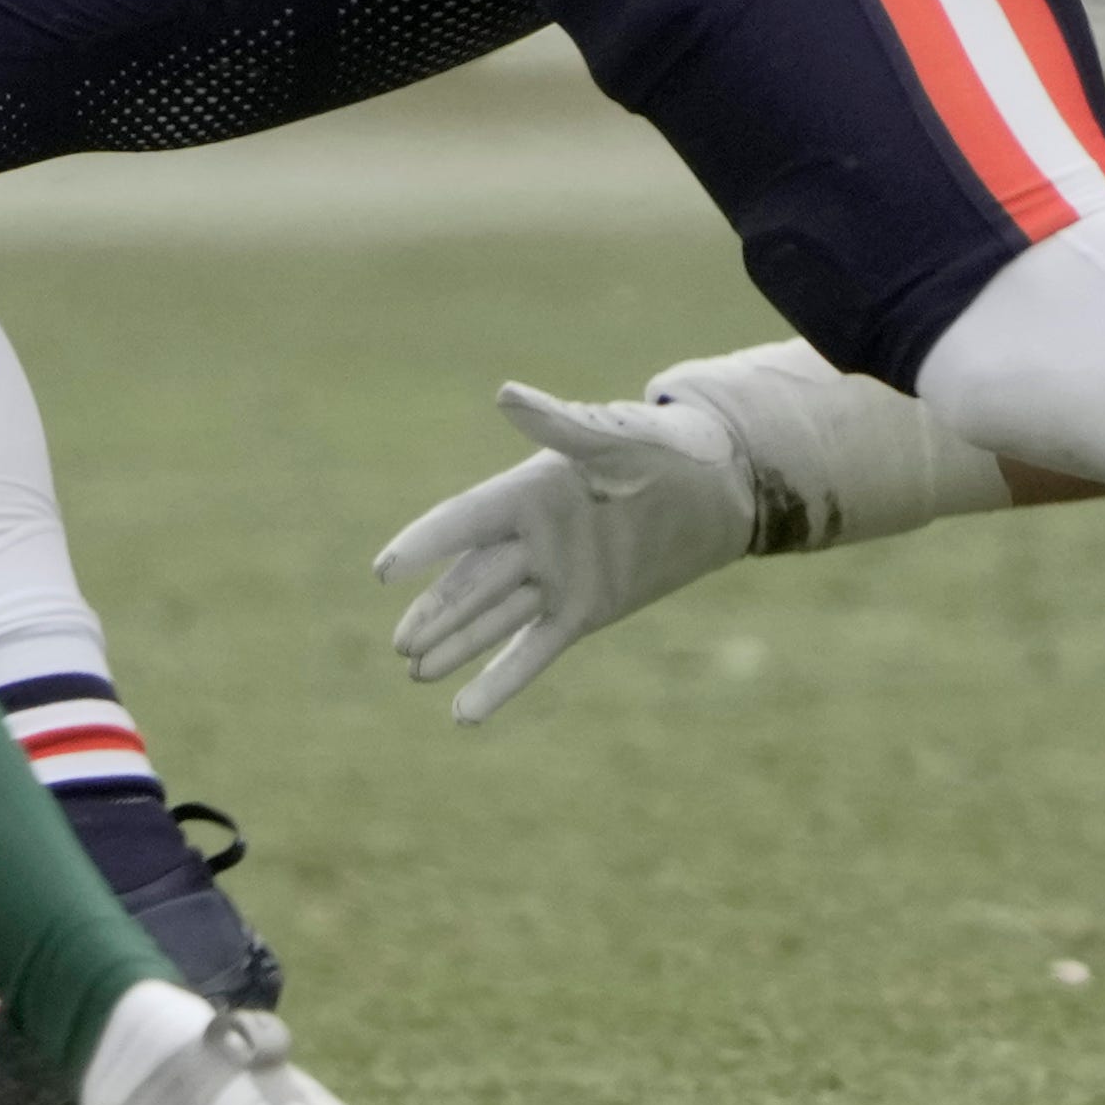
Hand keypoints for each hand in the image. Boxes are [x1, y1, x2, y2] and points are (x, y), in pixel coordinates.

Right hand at [373, 378, 769, 724]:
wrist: (720, 485)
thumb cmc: (665, 447)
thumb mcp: (614, 438)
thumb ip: (559, 425)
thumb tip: (504, 394)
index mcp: (529, 491)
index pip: (465, 521)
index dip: (425, 544)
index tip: (384, 570)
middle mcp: (533, 538)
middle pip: (470, 581)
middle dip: (435, 613)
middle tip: (399, 644)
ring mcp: (555, 578)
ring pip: (491, 618)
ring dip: (455, 645)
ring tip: (414, 672)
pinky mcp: (582, 611)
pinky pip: (532, 650)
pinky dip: (500, 679)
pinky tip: (464, 710)